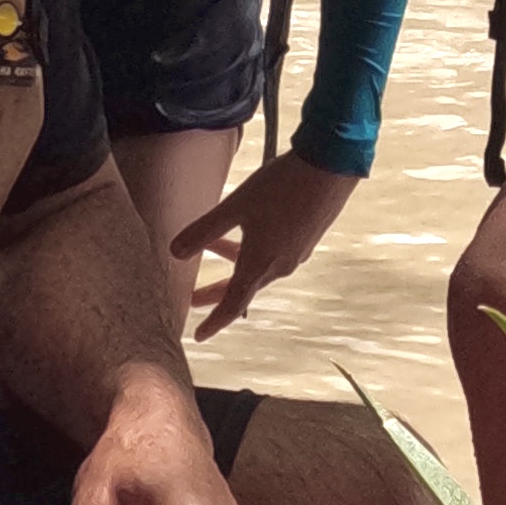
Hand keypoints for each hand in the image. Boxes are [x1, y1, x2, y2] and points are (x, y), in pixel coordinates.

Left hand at [179, 150, 359, 339]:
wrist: (330, 169)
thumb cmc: (281, 187)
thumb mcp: (234, 206)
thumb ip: (203, 231)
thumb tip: (175, 252)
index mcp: (260, 264)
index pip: (232, 304)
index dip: (214, 321)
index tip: (199, 335)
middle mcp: (279, 266)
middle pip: (242, 288)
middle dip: (215, 293)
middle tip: (193, 298)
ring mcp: (295, 254)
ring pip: (257, 267)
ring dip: (231, 262)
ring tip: (212, 246)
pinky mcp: (304, 239)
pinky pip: (272, 255)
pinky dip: (251, 250)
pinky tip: (247, 228)